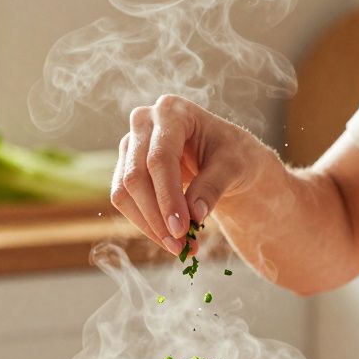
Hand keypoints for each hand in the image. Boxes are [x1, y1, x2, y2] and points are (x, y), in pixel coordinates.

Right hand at [111, 94, 268, 253]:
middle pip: (136, 176)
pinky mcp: (126, 167)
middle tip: (180, 246)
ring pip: (124, 191)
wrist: (227, 158)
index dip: (168, 197)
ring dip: (148, 225)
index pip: (160, 159)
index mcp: (172, 111)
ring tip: (178, 247)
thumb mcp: (234, 166)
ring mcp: (131, 144)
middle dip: (157, 216)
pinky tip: (168, 238)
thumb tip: (194, 215)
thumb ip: (213, 186)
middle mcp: (144, 122)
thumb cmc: (234, 154)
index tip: (182, 230)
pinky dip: (145, 224)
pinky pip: (124, 200)